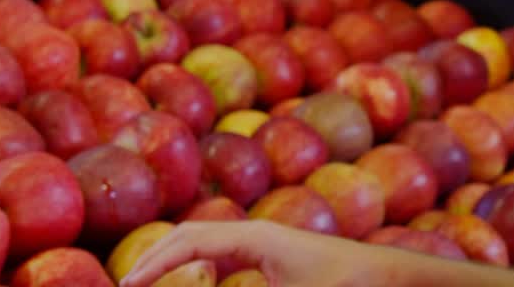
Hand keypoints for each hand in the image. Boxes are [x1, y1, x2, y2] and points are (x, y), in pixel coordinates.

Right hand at [120, 220, 388, 286]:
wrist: (385, 276)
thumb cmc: (343, 285)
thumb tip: (202, 286)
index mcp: (256, 237)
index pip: (190, 242)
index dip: (155, 264)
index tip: (127, 286)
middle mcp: (257, 233)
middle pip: (192, 235)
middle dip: (157, 256)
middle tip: (128, 283)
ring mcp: (266, 241)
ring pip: (206, 242)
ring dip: (177, 258)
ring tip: (148, 280)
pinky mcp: (275, 254)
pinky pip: (225, 254)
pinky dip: (201, 264)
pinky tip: (196, 281)